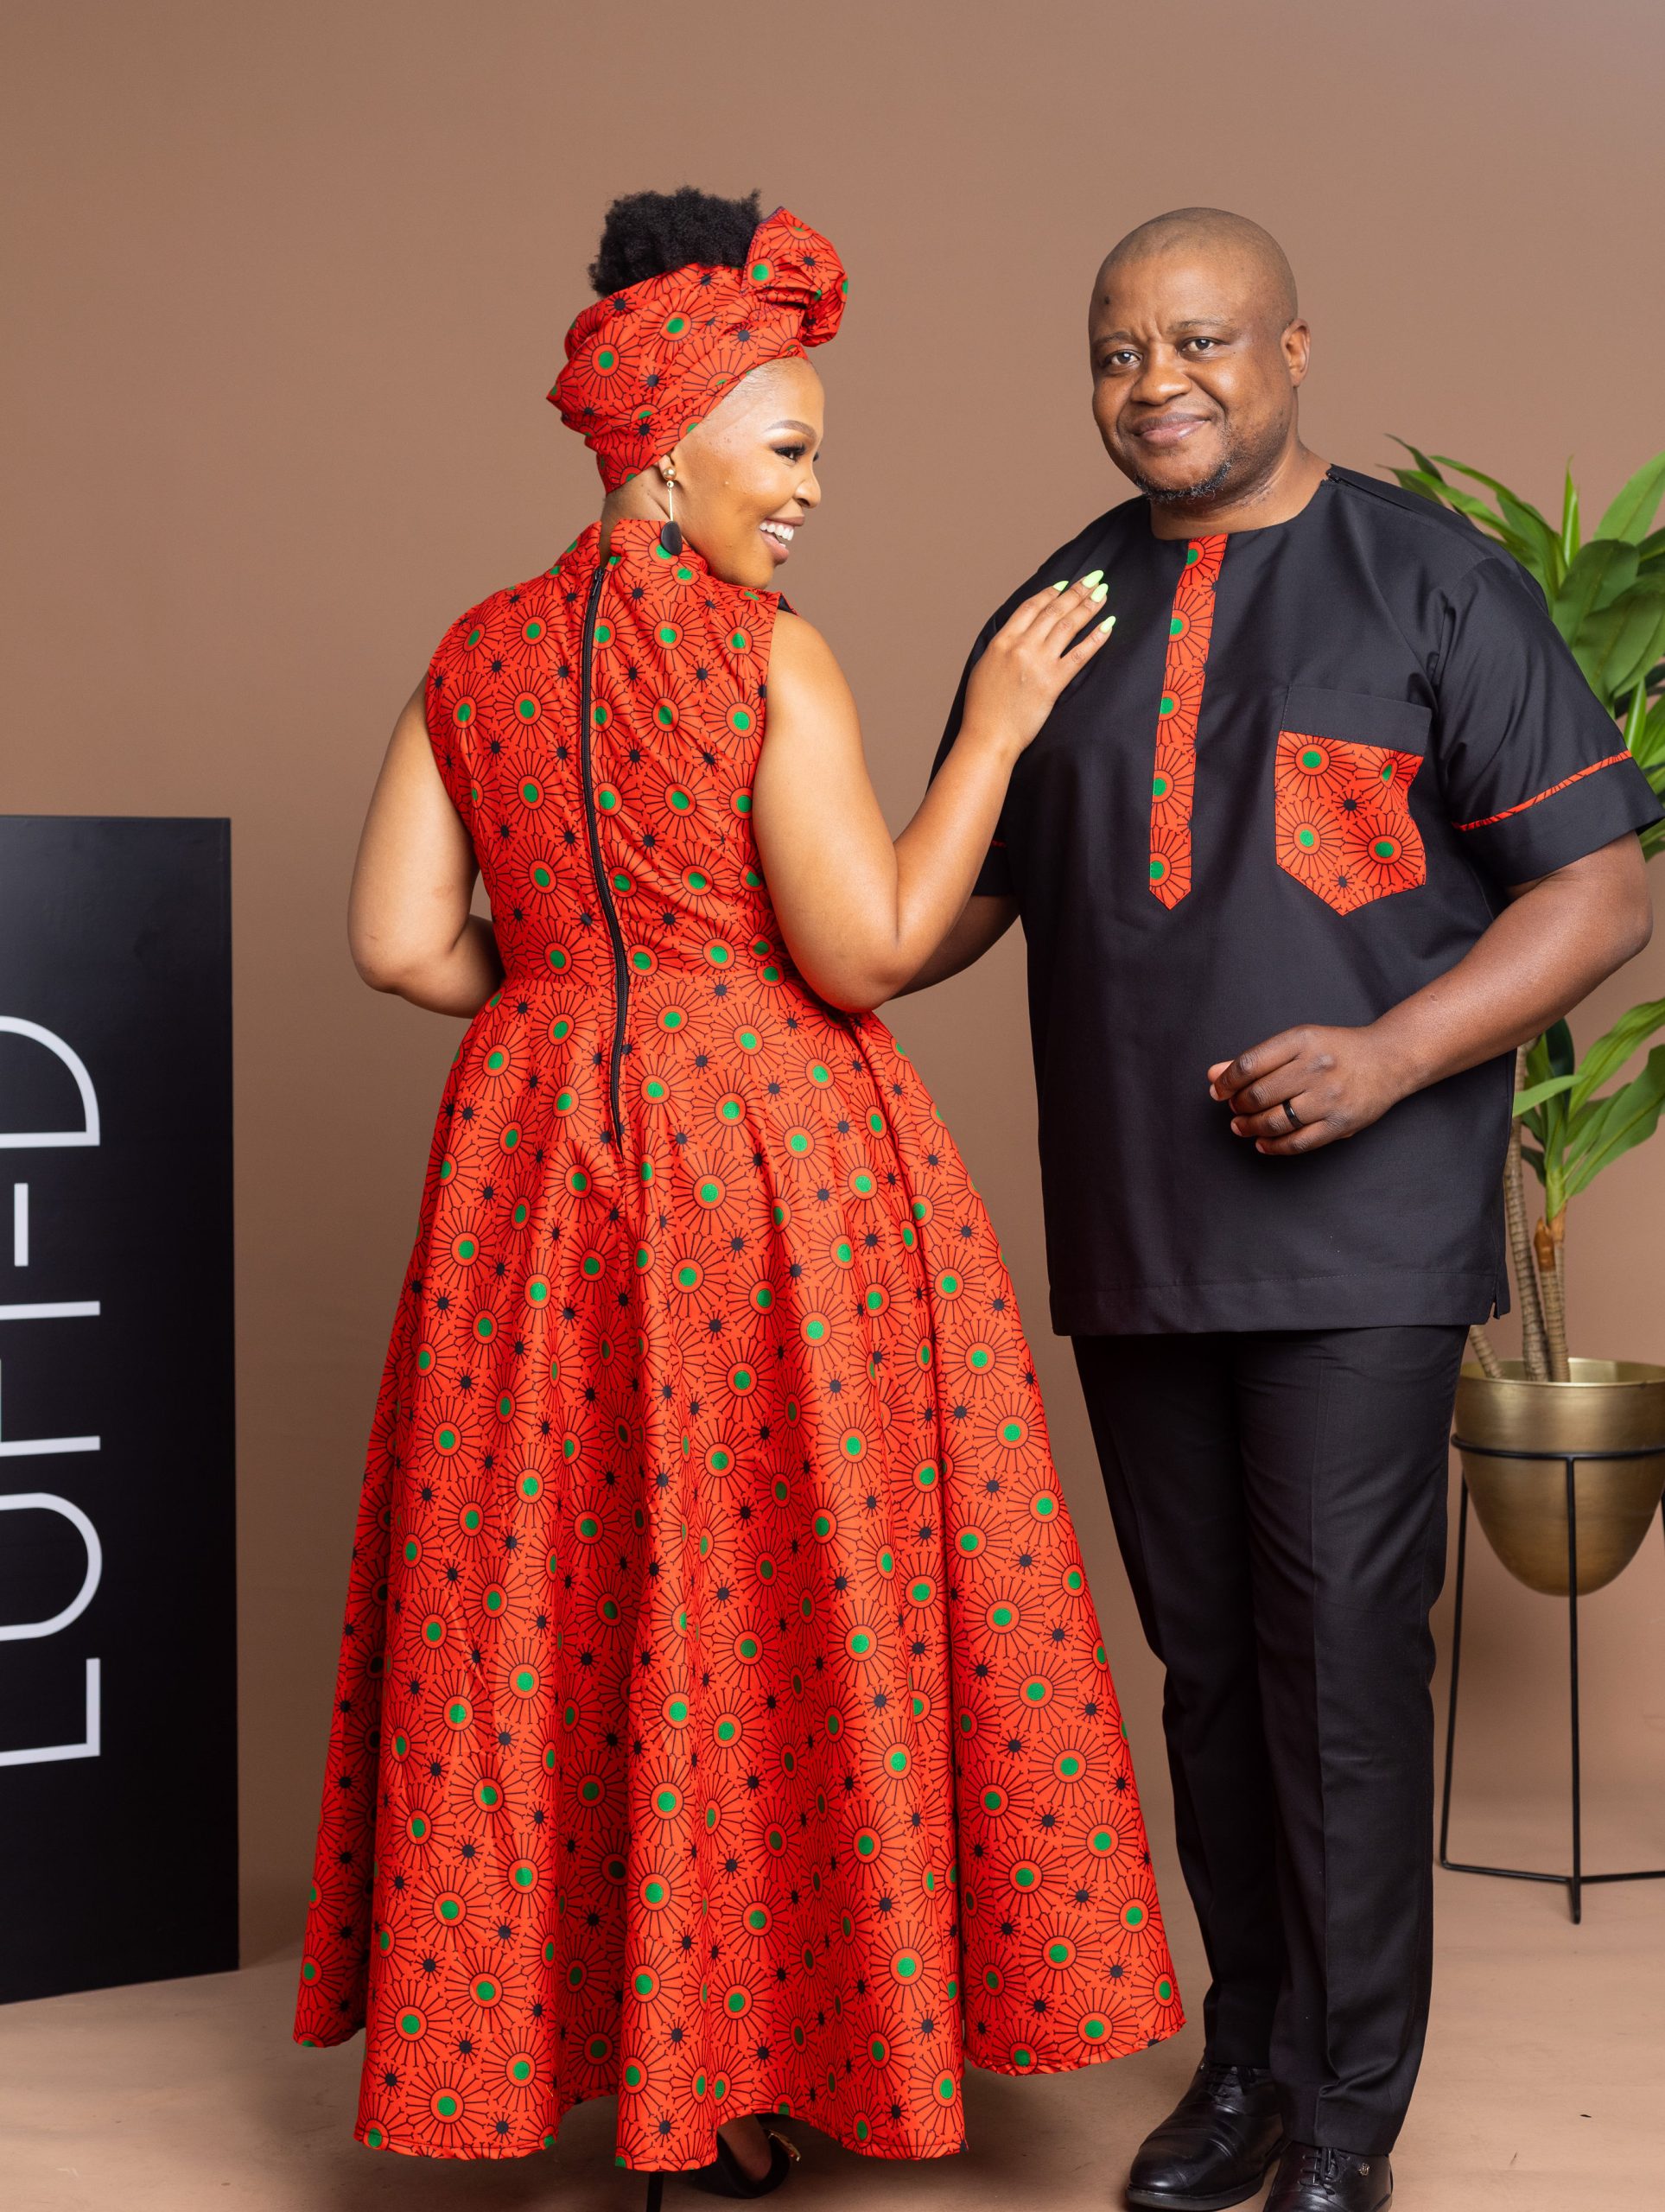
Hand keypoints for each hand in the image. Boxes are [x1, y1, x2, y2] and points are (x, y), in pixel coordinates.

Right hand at [961, 572, 1113, 754]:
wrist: (989, 736)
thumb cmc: (983, 708)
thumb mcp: (984, 668)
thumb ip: (1002, 647)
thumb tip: (1017, 634)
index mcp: (1002, 642)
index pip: (1031, 607)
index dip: (1050, 592)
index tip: (1065, 584)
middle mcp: (1021, 647)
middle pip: (1054, 610)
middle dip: (1077, 592)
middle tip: (1093, 578)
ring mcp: (1039, 663)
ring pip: (1068, 626)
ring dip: (1088, 606)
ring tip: (1103, 594)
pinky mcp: (1054, 682)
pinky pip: (1080, 654)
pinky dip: (1096, 637)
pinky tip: (1108, 625)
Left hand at [1207, 1024, 1409, 1154]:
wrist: (1389, 1060)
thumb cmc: (1336, 1050)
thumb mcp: (1298, 1043)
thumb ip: (1256, 1059)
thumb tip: (1214, 1076)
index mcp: (1302, 1041)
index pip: (1249, 1065)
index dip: (1226, 1082)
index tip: (1218, 1091)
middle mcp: (1316, 1068)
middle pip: (1259, 1095)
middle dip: (1238, 1106)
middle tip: (1234, 1109)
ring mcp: (1330, 1098)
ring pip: (1275, 1122)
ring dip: (1250, 1127)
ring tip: (1241, 1126)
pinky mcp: (1340, 1124)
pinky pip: (1297, 1143)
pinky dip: (1273, 1146)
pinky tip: (1261, 1142)